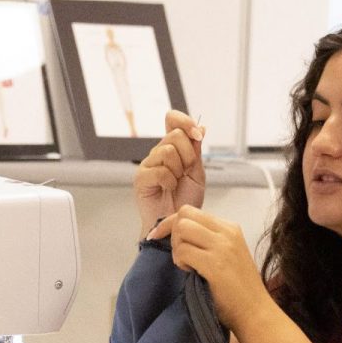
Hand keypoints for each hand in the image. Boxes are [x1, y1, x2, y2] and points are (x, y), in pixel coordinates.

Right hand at [133, 110, 205, 237]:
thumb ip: (196, 150)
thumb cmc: (186, 201)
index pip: (172, 119)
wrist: (178, 222)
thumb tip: (200, 127)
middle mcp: (158, 153)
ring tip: (176, 183)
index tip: (198, 134)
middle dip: (188, 155)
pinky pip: (160, 170)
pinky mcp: (141, 178)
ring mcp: (148, 164)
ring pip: (167, 151)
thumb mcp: (197, 172)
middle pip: (175, 135)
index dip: (185, 121)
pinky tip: (168, 189)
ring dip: (178, 169)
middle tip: (186, 172)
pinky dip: (169, 181)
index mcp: (172, 147)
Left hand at [151, 205, 271, 333]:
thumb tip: (177, 234)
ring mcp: (222, 246)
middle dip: (172, 233)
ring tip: (187, 265)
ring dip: (177, 248)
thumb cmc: (239, 289)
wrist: (255, 312)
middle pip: (184, 214)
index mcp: (230, 228)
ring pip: (182, 229)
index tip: (157, 236)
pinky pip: (183, 251)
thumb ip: (208, 241)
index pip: (191, 211)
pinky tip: (191, 273)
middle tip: (179, 255)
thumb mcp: (228, 254)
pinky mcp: (215, 264)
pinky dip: (180, 262)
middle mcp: (227, 232)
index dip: (170, 222)